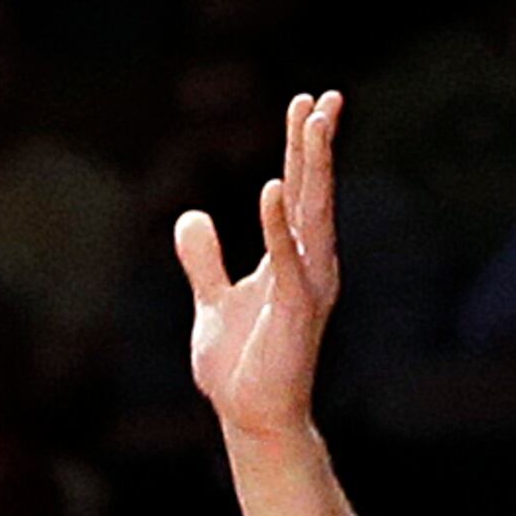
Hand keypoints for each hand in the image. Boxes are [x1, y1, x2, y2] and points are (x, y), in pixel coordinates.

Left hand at [177, 86, 342, 443]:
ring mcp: (306, 285)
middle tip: (324, 96)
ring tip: (314, 122)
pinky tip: (273, 188)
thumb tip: (191, 217)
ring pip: (310, 213)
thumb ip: (204, 260)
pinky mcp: (296, 311)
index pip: (298, 191)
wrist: (249, 419)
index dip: (301, 148)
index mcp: (291, 258)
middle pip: (312, 191)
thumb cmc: (240, 367)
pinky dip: (279, 225)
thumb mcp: (212, 302)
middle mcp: (308, 264)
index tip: (307, 104)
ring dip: (312, 167)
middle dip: (316, 143)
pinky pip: (288, 259)